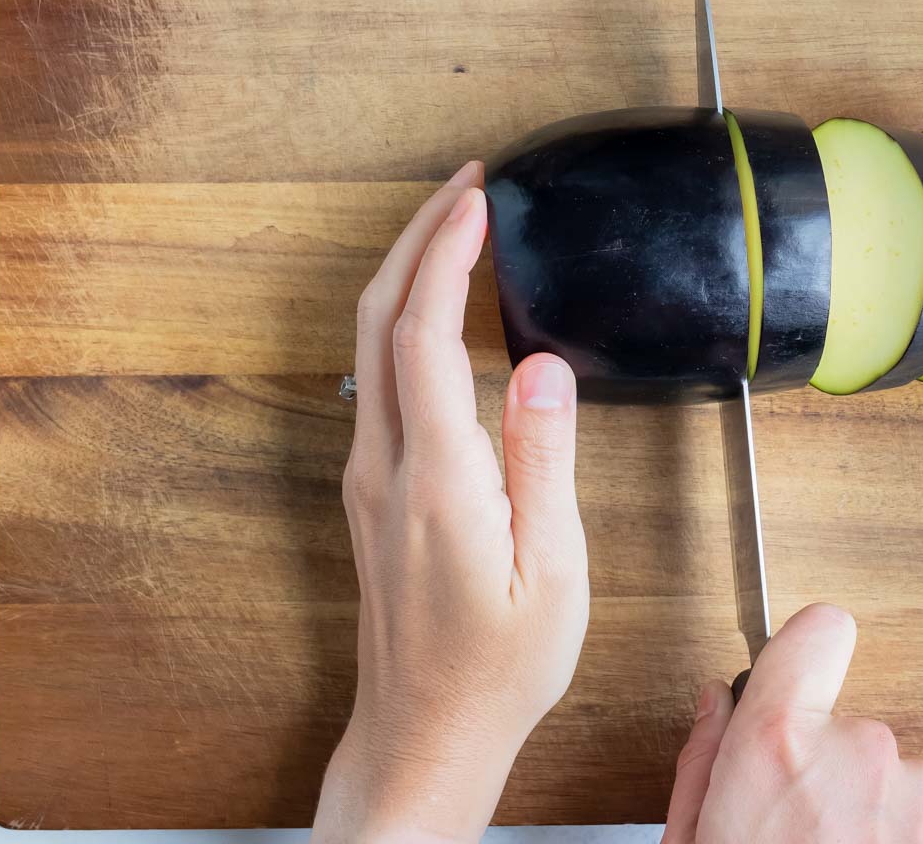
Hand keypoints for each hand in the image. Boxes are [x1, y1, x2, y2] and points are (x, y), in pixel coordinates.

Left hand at [312, 161, 589, 843]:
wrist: (422, 736)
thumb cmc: (497, 669)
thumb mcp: (553, 573)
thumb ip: (545, 461)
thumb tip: (542, 366)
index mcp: (437, 480)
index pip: (426, 335)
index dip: (448, 255)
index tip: (478, 199)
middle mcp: (386, 466)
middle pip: (377, 318)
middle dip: (416, 237)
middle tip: (465, 185)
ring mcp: (369, 474)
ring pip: (369, 343)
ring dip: (408, 272)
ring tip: (459, 227)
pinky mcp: (373, 487)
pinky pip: (379, 375)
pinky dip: (407, 318)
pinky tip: (444, 310)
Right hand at [662, 603, 922, 842]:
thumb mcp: (690, 839)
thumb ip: (704, 759)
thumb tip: (718, 703)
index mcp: (780, 744)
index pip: (818, 629)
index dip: (802, 650)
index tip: (794, 670)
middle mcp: (859, 754)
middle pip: (845, 721)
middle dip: (821, 763)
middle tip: (789, 824)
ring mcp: (913, 795)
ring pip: (882, 775)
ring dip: (860, 807)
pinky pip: (913, 816)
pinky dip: (890, 838)